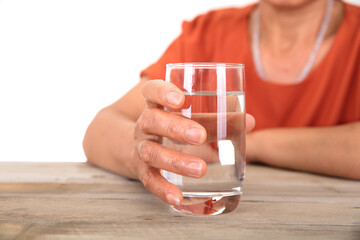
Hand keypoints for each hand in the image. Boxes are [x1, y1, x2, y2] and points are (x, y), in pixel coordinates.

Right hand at [132, 80, 254, 205]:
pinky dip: (162, 189)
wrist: (145, 145)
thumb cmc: (176, 126)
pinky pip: (149, 180)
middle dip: (175, 128)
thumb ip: (218, 118)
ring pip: (151, 152)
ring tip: (201, 169)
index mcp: (156, 104)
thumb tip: (249, 121)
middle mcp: (144, 124)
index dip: (163, 92)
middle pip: (151, 120)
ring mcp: (141, 147)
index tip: (181, 98)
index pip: (152, 90)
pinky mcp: (142, 169)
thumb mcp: (192, 117)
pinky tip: (178, 197)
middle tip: (200, 136)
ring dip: (175, 161)